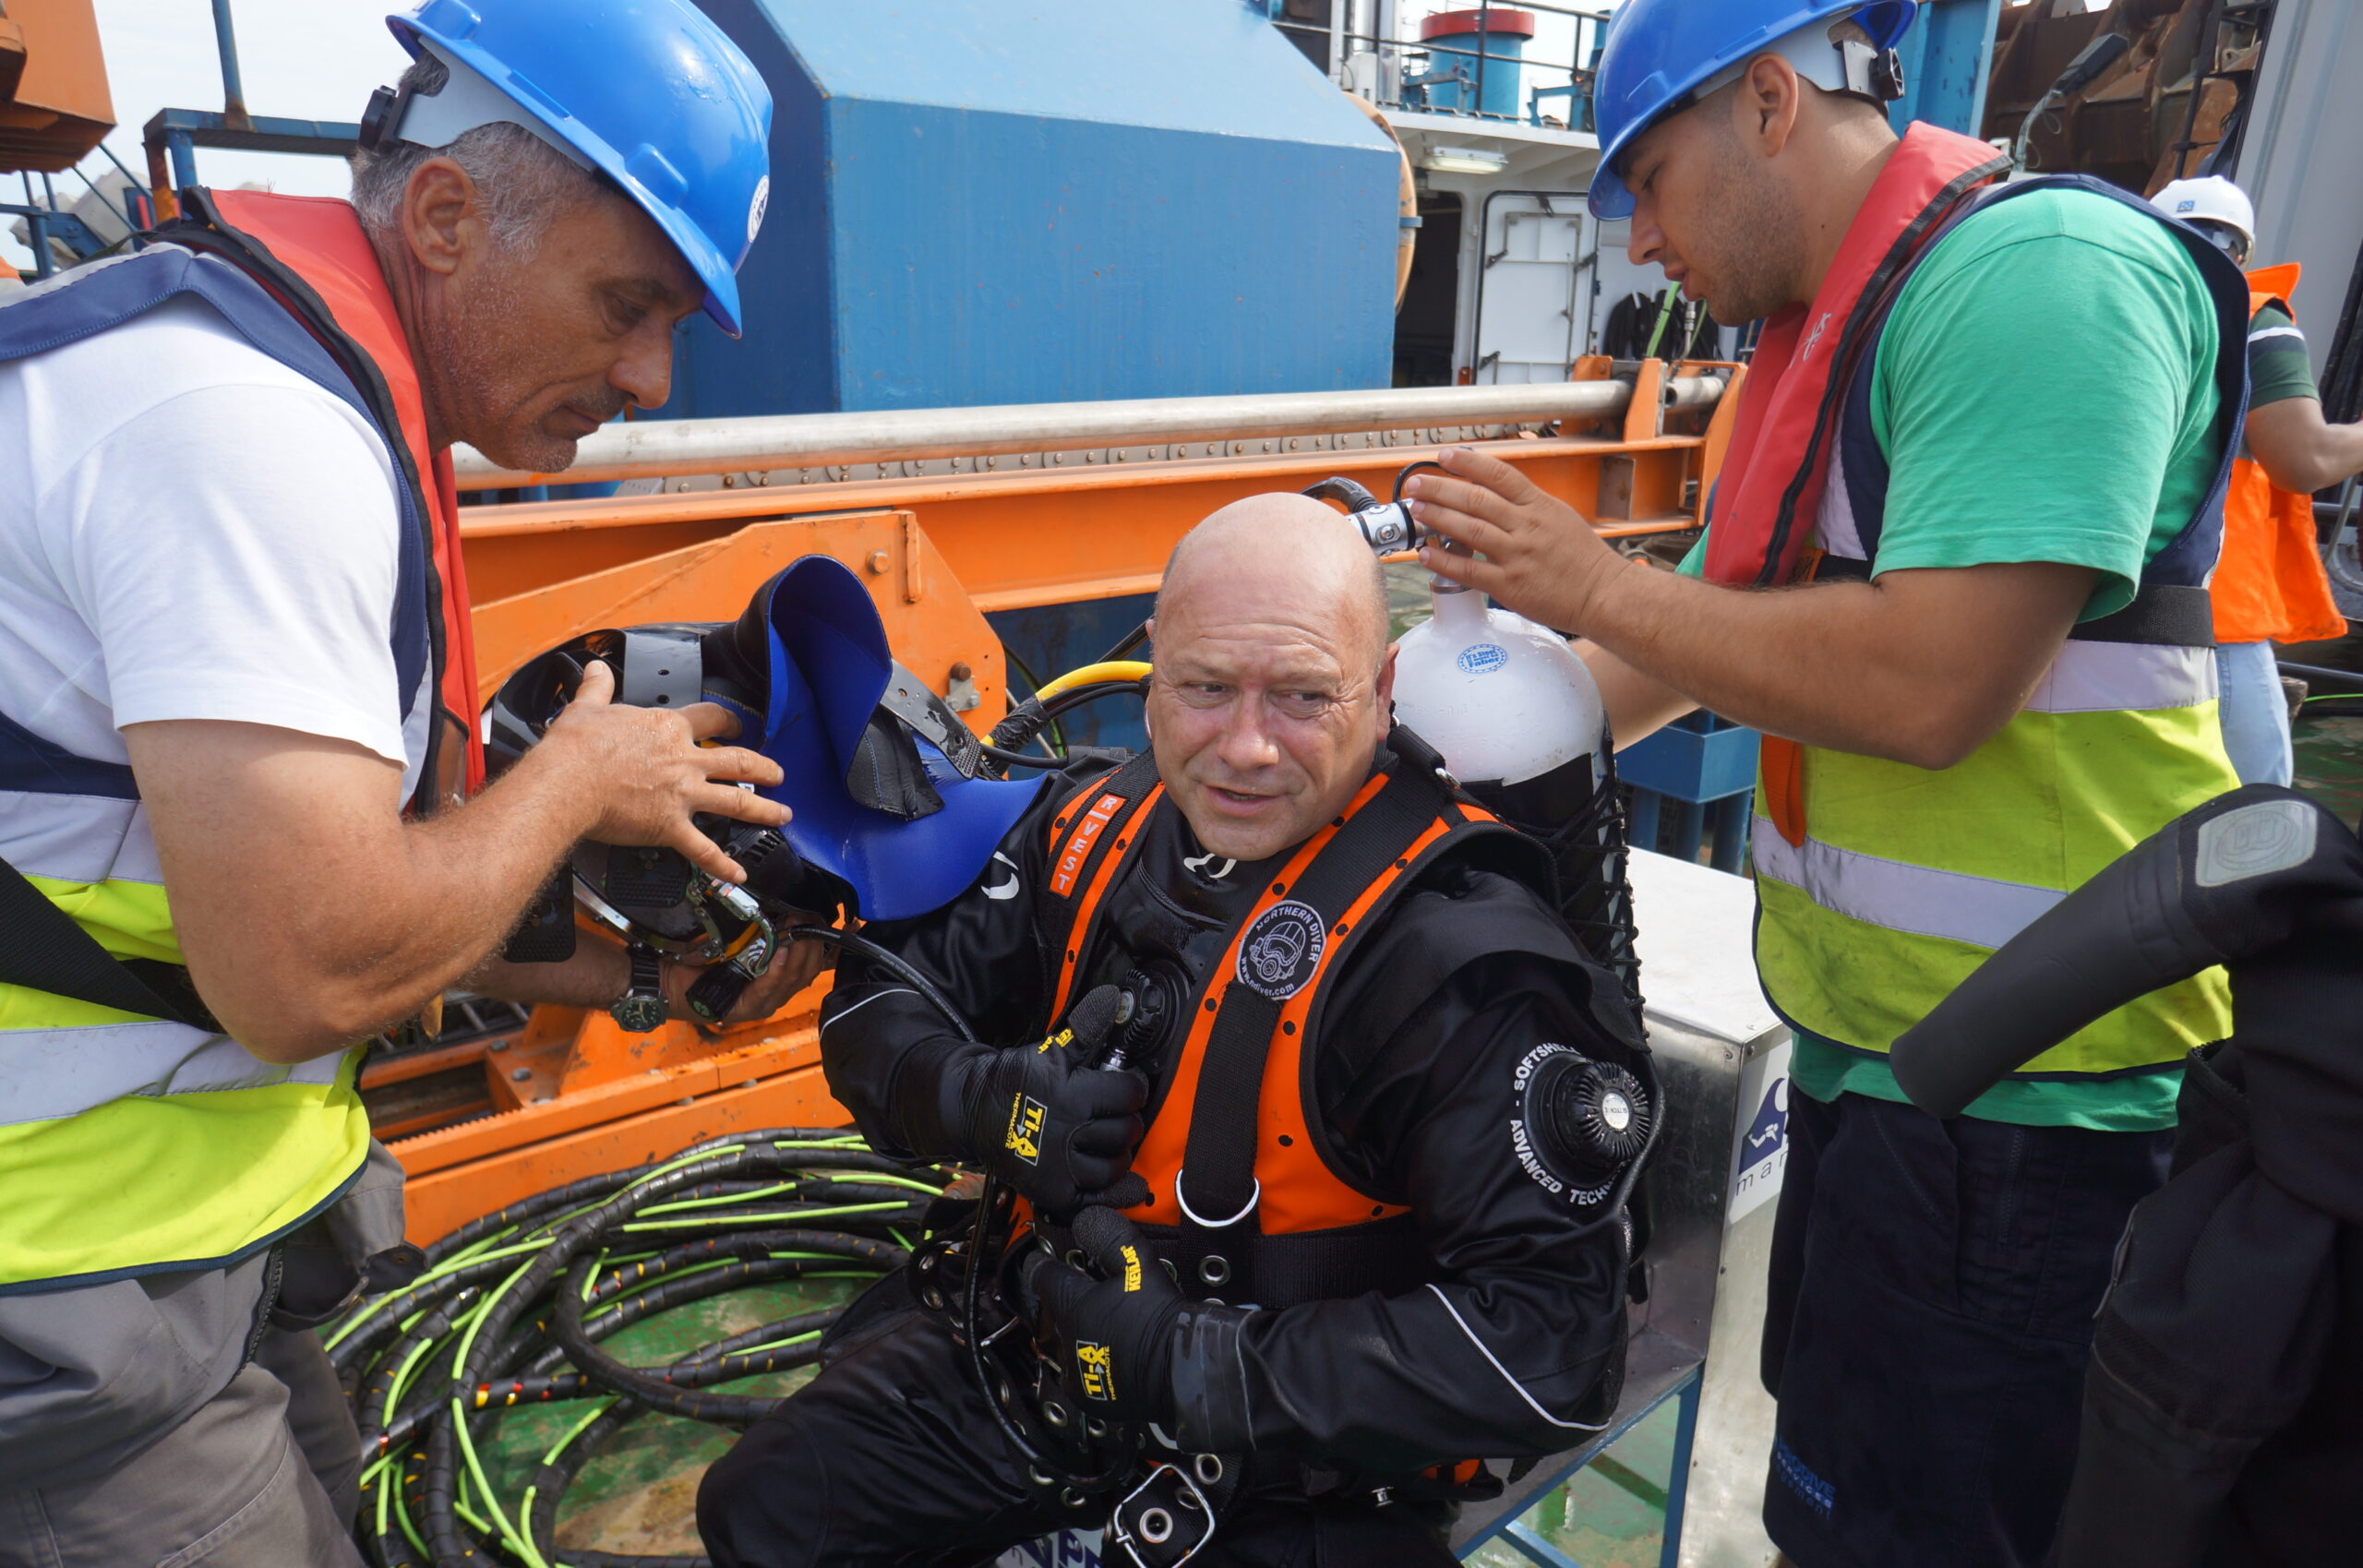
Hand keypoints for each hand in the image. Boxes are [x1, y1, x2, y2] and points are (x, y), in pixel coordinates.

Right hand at [538, 660, 790, 883]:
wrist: (566, 782)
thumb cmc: (576, 749)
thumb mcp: (588, 707)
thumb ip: (598, 687)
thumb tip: (597, 669)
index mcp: (667, 729)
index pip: (710, 717)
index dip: (727, 721)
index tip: (735, 724)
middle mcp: (683, 760)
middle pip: (738, 760)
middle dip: (763, 768)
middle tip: (777, 774)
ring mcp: (681, 794)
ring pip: (736, 801)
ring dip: (764, 809)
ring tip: (782, 814)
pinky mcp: (670, 826)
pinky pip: (703, 849)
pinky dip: (722, 865)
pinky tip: (738, 874)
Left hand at [663, 914, 834, 1026]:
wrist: (668, 977)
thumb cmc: (701, 957)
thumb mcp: (739, 937)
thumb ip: (762, 928)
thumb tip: (783, 904)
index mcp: (777, 975)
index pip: (811, 961)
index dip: (820, 941)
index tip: (821, 919)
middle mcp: (774, 991)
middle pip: (807, 971)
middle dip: (810, 944)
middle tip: (806, 919)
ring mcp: (762, 1002)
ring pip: (792, 980)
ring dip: (796, 954)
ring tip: (796, 930)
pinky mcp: (746, 1009)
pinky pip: (768, 990)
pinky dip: (776, 972)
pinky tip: (779, 955)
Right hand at [943, 986, 1147, 1214]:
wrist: (972, 1109)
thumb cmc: (1015, 1078)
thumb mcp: (1051, 1049)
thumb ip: (1086, 1029)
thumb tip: (1111, 1000)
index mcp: (1072, 1094)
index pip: (1128, 1094)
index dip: (1134, 1088)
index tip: (1129, 1087)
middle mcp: (1069, 1132)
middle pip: (1125, 1132)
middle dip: (1129, 1121)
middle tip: (1121, 1115)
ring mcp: (1060, 1166)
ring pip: (1114, 1166)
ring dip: (1121, 1153)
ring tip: (1113, 1142)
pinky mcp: (1052, 1190)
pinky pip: (1095, 1199)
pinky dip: (1114, 1193)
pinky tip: (1124, 1184)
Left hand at [1019, 1206, 1186, 1425]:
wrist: (1179, 1369)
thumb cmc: (1159, 1318)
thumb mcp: (1138, 1264)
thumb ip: (1110, 1236)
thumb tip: (1088, 1218)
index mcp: (1072, 1305)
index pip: (1042, 1275)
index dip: (1042, 1263)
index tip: (1042, 1259)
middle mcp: (1066, 1338)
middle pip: (1056, 1311)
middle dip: (1070, 1301)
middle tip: (1093, 1294)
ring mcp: (1076, 1371)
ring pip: (1067, 1343)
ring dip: (1080, 1334)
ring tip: (1107, 1326)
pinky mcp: (1090, 1397)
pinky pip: (1081, 1375)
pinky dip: (1091, 1365)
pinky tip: (1110, 1355)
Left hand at [1405, 446, 1628, 633]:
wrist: (1603, 594)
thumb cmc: (1582, 558)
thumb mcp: (1559, 515)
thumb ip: (1527, 502)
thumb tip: (1494, 488)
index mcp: (1538, 506)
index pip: (1498, 474)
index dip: (1467, 462)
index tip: (1443, 456)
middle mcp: (1526, 527)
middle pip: (1476, 499)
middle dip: (1440, 489)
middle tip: (1416, 484)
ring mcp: (1517, 556)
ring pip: (1469, 529)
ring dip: (1438, 518)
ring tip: (1416, 510)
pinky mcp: (1510, 585)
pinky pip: (1470, 570)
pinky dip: (1444, 561)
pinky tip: (1426, 553)